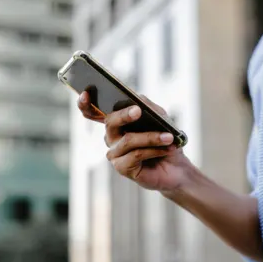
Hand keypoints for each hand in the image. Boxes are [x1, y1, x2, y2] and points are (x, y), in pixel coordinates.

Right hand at [77, 91, 193, 190]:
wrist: (177, 167)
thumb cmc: (166, 140)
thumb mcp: (161, 118)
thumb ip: (148, 106)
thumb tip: (137, 98)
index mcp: (116, 122)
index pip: (93, 112)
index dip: (85, 104)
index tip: (85, 93)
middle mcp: (111, 136)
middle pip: (110, 122)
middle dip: (124, 115)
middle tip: (138, 110)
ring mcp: (115, 153)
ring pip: (128, 140)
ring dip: (151, 137)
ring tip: (169, 137)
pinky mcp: (122, 167)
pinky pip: (136, 154)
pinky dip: (154, 150)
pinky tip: (167, 149)